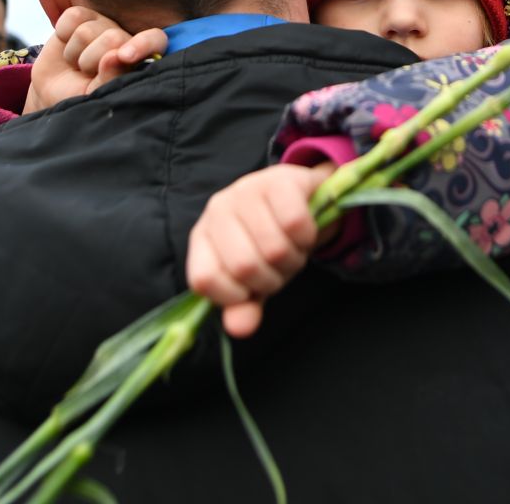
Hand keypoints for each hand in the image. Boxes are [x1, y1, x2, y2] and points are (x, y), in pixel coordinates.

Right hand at [22, 7, 167, 113]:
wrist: (52, 90)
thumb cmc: (84, 96)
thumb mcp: (99, 95)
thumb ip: (112, 79)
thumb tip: (116, 56)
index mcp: (141, 57)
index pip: (156, 40)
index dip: (143, 44)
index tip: (125, 57)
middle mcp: (124, 36)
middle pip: (112, 37)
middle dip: (92, 60)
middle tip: (87, 73)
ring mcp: (103, 23)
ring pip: (86, 31)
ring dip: (75, 55)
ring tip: (77, 65)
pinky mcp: (81, 16)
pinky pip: (72, 17)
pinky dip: (63, 35)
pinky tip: (66, 46)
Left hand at [186, 162, 336, 338]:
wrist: (301, 196)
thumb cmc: (269, 240)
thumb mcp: (254, 279)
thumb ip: (243, 305)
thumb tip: (240, 329)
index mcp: (202, 237)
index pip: (204, 279)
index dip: (234, 296)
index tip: (251, 290)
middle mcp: (218, 210)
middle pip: (244, 266)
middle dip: (272, 278)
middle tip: (279, 267)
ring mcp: (246, 190)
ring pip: (273, 247)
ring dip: (293, 259)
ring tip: (292, 249)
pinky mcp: (278, 179)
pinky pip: (295, 223)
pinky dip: (307, 237)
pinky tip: (304, 232)